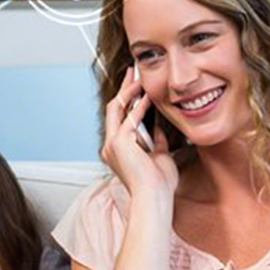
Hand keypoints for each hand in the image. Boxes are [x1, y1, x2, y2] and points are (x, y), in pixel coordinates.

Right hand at [101, 67, 178, 204]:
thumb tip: (159, 127)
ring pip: (117, 109)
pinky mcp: (120, 144)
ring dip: (129, 91)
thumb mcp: (160, 156)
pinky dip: (138, 105)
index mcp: (117, 150)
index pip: (119, 118)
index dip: (127, 100)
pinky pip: (129, 118)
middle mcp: (110, 146)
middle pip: (114, 108)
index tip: (136, 86)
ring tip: (139, 76)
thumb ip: (157, 141)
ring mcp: (112, 144)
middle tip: (132, 72)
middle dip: (123, 88)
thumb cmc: (159, 184)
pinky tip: (147, 95)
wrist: (154, 198)